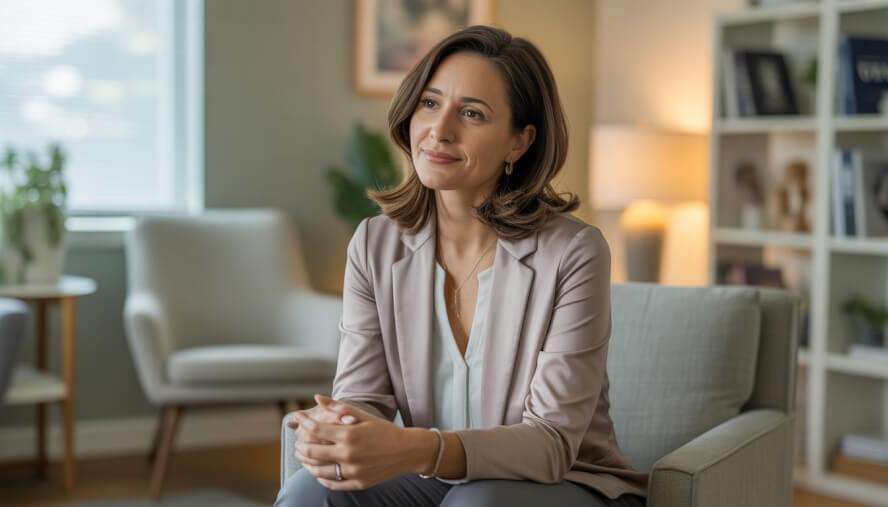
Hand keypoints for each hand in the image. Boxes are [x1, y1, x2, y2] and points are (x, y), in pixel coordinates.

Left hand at [290, 395, 425, 490]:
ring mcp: (353, 470)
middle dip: (300, 445)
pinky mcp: (358, 483)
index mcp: (349, 434)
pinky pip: (333, 483)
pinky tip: (318, 472)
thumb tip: (317, 398)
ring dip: (307, 464)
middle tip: (297, 441)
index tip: (297, 418)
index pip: (316, 429)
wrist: (406, 450)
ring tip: (303, 457)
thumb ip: (338, 407)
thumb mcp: (363, 415)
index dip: (303, 422)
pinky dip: (322, 479)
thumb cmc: (384, 430)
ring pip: (319, 471)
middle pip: (312, 451)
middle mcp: (349, 454)